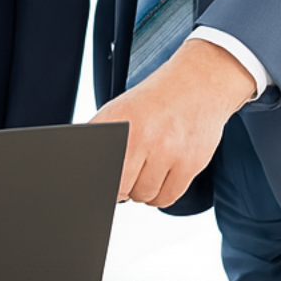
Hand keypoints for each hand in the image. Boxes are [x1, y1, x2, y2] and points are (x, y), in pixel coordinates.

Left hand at [89, 38, 255, 207]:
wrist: (198, 81)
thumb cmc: (156, 100)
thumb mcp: (119, 111)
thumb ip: (101, 139)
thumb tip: (82, 170)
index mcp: (117, 121)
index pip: (96, 169)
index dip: (98, 180)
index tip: (99, 183)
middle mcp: (141, 135)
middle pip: (119, 188)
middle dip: (121, 186)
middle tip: (128, 172)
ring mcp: (167, 150)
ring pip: (143, 196)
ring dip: (142, 189)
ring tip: (148, 168)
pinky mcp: (190, 163)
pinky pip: (166, 198)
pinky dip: (161, 194)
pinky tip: (162, 176)